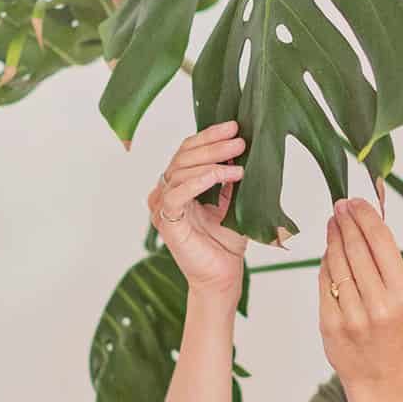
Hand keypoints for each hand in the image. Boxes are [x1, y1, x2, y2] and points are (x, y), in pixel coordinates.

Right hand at [147, 120, 248, 299]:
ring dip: (212, 161)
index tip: (234, 126)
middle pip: (183, 156)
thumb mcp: (232, 200)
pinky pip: (177, 193)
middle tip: (239, 139)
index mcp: (179, 183)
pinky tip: (222, 175)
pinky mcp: (165, 221)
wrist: (223, 275)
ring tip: (239, 159)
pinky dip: (200, 180)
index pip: (188, 150)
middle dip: (213, 144)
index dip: (209, 136)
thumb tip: (239, 146)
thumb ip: (228, 175)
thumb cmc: (225, 242)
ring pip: (180, 170)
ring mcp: (162, 205)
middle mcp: (165, 191)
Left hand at [321, 198, 402, 391]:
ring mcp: (352, 316)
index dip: (365, 216)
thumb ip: (385, 264)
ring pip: (336, 263)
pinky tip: (328, 251)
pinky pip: (324, 283)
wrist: (379, 377)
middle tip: (339, 205)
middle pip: (356, 248)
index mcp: (402, 294)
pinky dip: (325, 263)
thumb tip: (367, 221)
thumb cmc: (391, 333)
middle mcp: (379, 304)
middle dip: (346, 221)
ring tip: (332, 223)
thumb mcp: (400, 299)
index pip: (381, 242)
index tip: (355, 201)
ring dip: (332, 238)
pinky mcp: (330, 324)